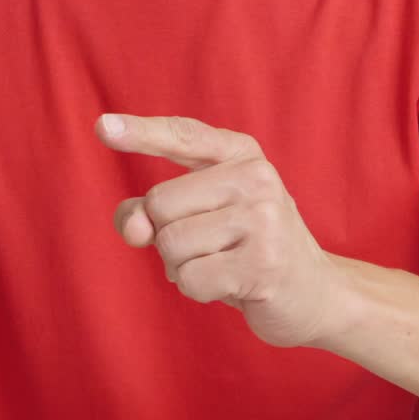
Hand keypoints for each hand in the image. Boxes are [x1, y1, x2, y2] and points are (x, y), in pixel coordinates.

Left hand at [95, 113, 345, 348]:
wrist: (316, 292)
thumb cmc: (246, 247)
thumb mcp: (201, 215)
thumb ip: (151, 211)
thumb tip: (134, 226)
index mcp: (240, 153)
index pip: (182, 135)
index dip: (140, 132)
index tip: (102, 127)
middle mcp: (255, 177)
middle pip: (159, 204)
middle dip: (167, 234)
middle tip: (210, 244)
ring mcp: (264, 219)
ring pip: (171, 245)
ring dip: (181, 266)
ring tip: (221, 264)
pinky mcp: (264, 264)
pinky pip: (190, 279)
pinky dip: (197, 290)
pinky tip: (231, 285)